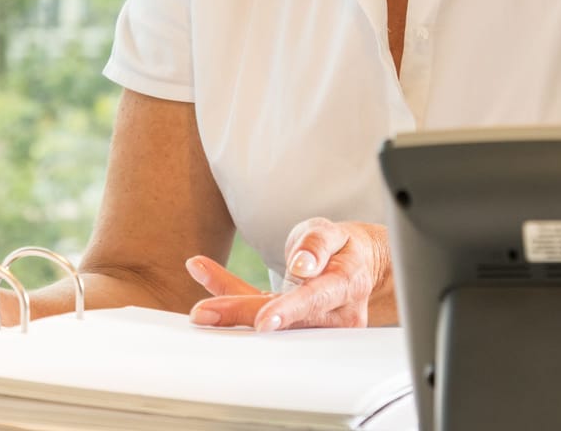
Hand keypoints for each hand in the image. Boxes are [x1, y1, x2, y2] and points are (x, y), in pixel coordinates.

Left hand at [185, 218, 395, 330]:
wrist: (359, 266)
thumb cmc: (343, 247)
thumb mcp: (332, 233)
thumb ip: (317, 244)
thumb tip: (304, 266)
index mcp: (346, 286)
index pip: (316, 299)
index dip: (288, 310)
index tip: (262, 321)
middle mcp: (334, 315)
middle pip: (286, 319)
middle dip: (243, 314)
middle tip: (204, 313)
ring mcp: (314, 328)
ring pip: (269, 320)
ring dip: (232, 311)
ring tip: (201, 308)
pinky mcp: (294, 328)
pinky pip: (260, 314)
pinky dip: (232, 301)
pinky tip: (205, 280)